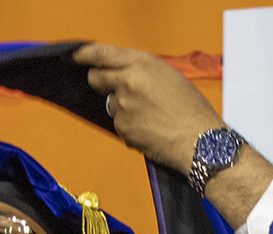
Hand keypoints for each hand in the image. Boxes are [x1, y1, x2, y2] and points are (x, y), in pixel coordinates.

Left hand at [73, 43, 225, 173]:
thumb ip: (141, 71)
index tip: (73, 56)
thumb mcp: (169, 76)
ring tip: (151, 115)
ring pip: (111, 104)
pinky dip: (130, 126)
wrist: (200, 140)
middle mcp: (128, 82)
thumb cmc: (191, 109)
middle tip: (118, 89)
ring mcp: (122, 106)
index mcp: (142, 64)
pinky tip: (151, 129)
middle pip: (96, 78)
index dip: (83, 55)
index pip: (101, 54)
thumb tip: (121, 74)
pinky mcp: (121, 128)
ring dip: (123, 108)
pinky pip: (119, 124)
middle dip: (101, 82)